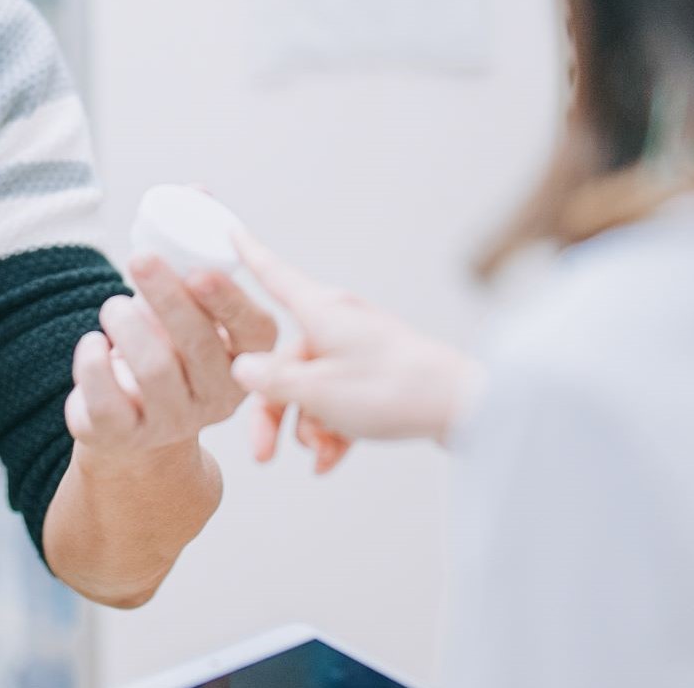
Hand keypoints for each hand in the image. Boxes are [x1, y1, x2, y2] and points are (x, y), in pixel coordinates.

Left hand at [66, 255, 281, 460]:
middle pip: (199, 344)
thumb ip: (199, 281)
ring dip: (127, 324)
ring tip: (113, 307)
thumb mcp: (193, 319)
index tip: (198, 272)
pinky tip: (93, 342)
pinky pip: (107, 399)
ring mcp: (172, 422)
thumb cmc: (169, 352)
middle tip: (140, 259)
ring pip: (154, 369)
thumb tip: (189, 215)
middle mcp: (218, 398)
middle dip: (168, 296)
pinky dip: (93, 362)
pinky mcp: (125, 435)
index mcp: (245, 360)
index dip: (229, 301)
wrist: (135, 424)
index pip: (254, 331)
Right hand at [229, 233, 480, 462]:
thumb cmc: (393, 389)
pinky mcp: (378, 376)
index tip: (232, 230)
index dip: (250, 255)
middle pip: (286, 363)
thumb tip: (241, 368)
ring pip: (312, 388)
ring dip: (308, 427)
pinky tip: (329, 463)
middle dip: (273, 412)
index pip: (274, 276)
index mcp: (322, 311)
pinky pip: (340, 401)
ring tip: (321, 455)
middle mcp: (338, 324)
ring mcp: (359, 351)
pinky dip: (332, 432)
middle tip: (263, 454)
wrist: (462, 407)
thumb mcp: (318, 391)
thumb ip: (272, 381)